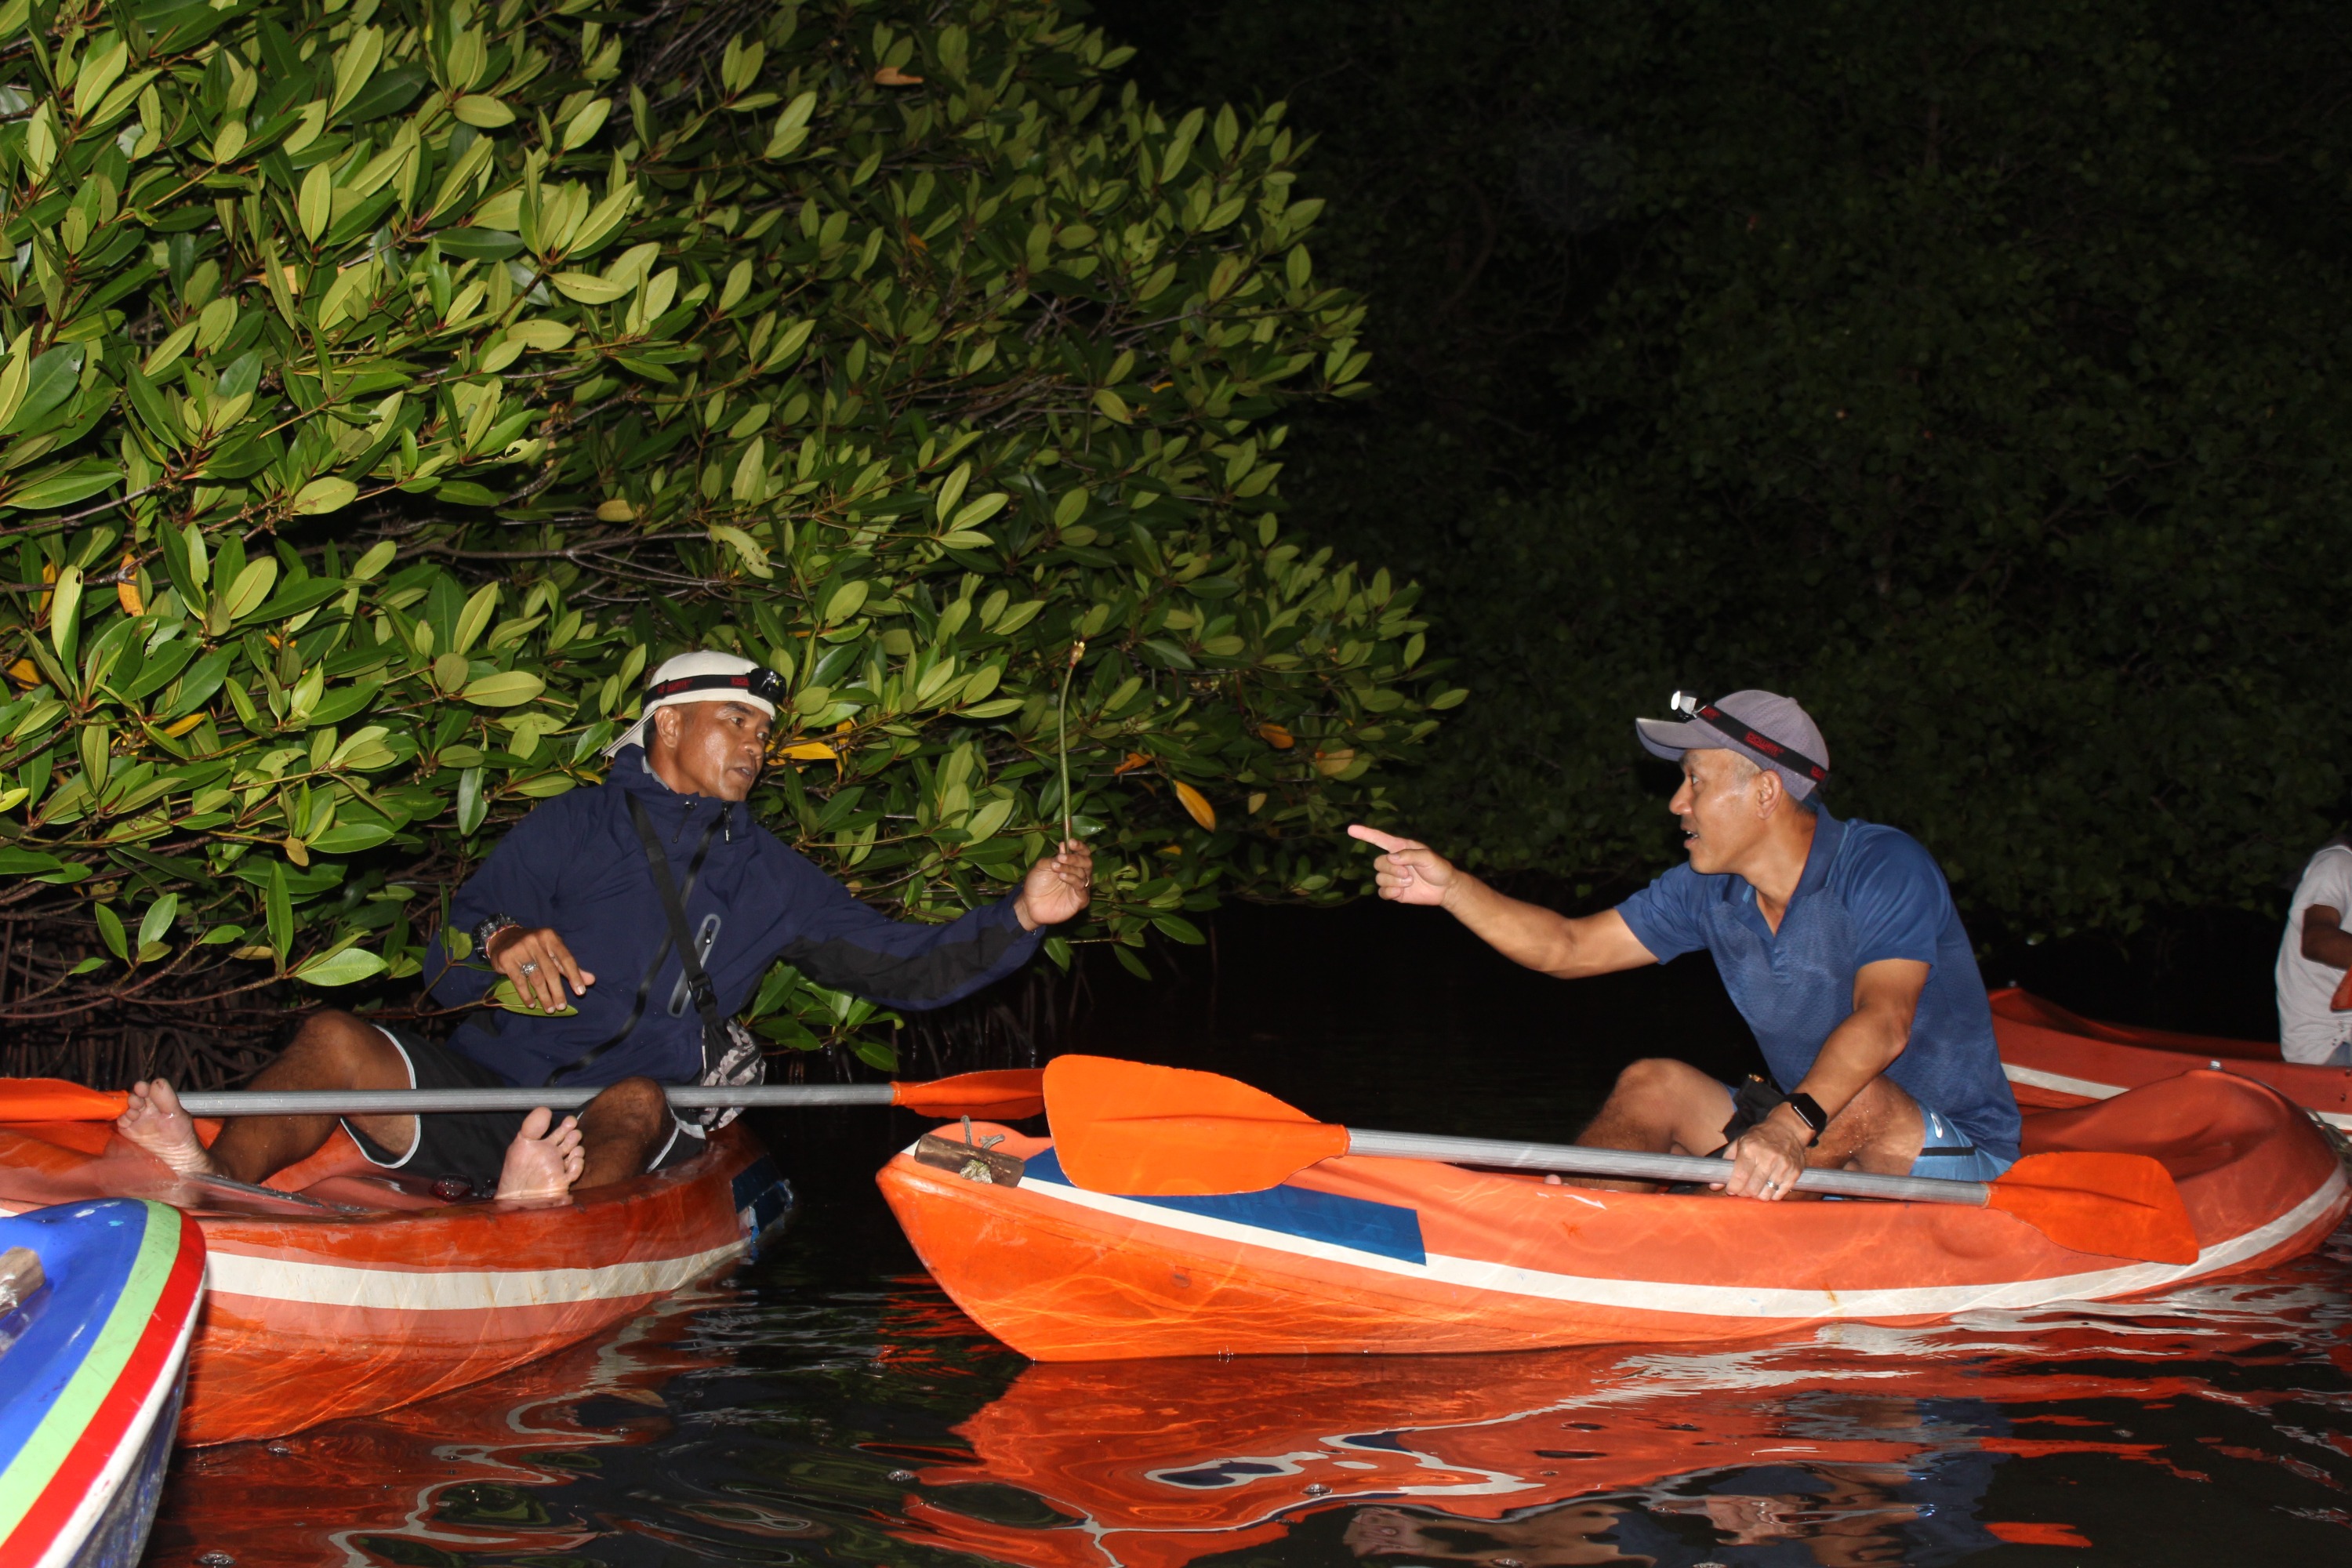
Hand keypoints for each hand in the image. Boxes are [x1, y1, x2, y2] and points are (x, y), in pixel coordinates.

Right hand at [485, 925, 595, 1012]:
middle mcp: (536, 941)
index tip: (581, 992)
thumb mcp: (553, 952)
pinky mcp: (507, 960)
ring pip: (536, 978)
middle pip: (551, 971)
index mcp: (550, 937)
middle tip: (562, 1007)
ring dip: (544, 996)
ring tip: (550, 1009)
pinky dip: (527, 995)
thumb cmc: (534, 948)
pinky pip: (520, 982)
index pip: (566, 959)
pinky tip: (531, 1004)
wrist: (503, 938)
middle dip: (558, 992)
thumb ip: (569, 967)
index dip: (575, 976)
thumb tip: (591, 981)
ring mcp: (520, 950)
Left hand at [1016, 839, 1093, 928]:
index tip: (1070, 842)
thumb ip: (1054, 858)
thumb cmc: (1037, 884)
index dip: (1079, 846)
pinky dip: (1072, 879)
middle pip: (1087, 862)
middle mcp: (1080, 875)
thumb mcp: (1042, 867)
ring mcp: (1081, 888)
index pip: (1083, 853)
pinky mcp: (1081, 900)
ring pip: (1083, 874)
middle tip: (1061, 857)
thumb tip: (1064, 845)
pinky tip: (1061, 876)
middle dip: (1075, 858)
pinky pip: (1082, 887)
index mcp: (1072, 864)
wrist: (1030, 904)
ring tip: (1055, 867)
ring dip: (1069, 868)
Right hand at [1346, 824, 1462, 907]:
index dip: (1365, 834)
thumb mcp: (1428, 857)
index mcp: (1400, 848)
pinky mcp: (1394, 891)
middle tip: (1408, 874)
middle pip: (1378, 863)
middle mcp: (1393, 861)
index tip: (1351, 829)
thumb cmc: (1438, 868)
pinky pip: (1381, 892)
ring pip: (1379, 878)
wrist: (1445, 888)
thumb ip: (1410, 855)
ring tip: (1410, 882)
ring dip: (1394, 882)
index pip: (1379, 839)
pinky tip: (1400, 893)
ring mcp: (1393, 877)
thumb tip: (1391, 858)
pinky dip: (1390, 893)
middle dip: (1391, 870)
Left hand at [1719, 1111, 1806, 1200]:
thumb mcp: (1740, 1142)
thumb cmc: (1760, 1136)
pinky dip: (1772, 1195)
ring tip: (1756, 1187)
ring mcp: (1783, 1165)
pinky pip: (1780, 1194)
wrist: (1788, 1128)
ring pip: (1766, 1194)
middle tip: (1743, 1189)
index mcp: (1750, 1148)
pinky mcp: (1794, 1172)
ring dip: (1758, 1195)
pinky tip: (1768, 1187)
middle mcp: (1768, 1157)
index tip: (1731, 1189)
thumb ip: (1726, 1163)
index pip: (1740, 1177)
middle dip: (1744, 1193)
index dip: (1734, 1188)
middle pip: (1752, 1188)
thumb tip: (1713, 1186)